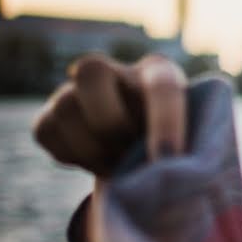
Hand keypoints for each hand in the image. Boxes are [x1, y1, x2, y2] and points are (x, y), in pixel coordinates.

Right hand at [32, 52, 188, 179]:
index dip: (165, 123)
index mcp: (160, 72)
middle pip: (92, 72)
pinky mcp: (50, 116)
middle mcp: (116, 71)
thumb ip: (190, 151)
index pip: (162, 85)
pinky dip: (71, 155)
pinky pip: (46, 130)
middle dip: (110, 124)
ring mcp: (78, 90)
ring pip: (65, 105)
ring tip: (120, 165)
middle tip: (130, 154)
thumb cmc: (178, 148)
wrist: (142, 154)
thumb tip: (173, 170)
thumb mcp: (194, 144)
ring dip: (93, 148)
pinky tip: (99, 161)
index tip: (169, 159)